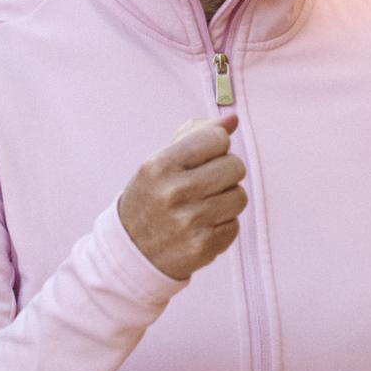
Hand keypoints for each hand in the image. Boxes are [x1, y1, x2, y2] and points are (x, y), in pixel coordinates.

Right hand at [116, 116, 246, 280]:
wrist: (131, 251)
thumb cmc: (150, 199)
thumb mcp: (160, 162)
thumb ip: (196, 135)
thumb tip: (233, 119)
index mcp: (160, 165)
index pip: (216, 138)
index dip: (216, 144)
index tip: (205, 155)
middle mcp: (174, 193)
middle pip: (235, 166)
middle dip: (225, 172)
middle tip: (206, 182)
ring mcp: (189, 222)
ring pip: (239, 196)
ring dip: (227, 199)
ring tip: (204, 205)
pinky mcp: (203, 247)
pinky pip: (235, 225)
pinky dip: (223, 224)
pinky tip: (202, 226)